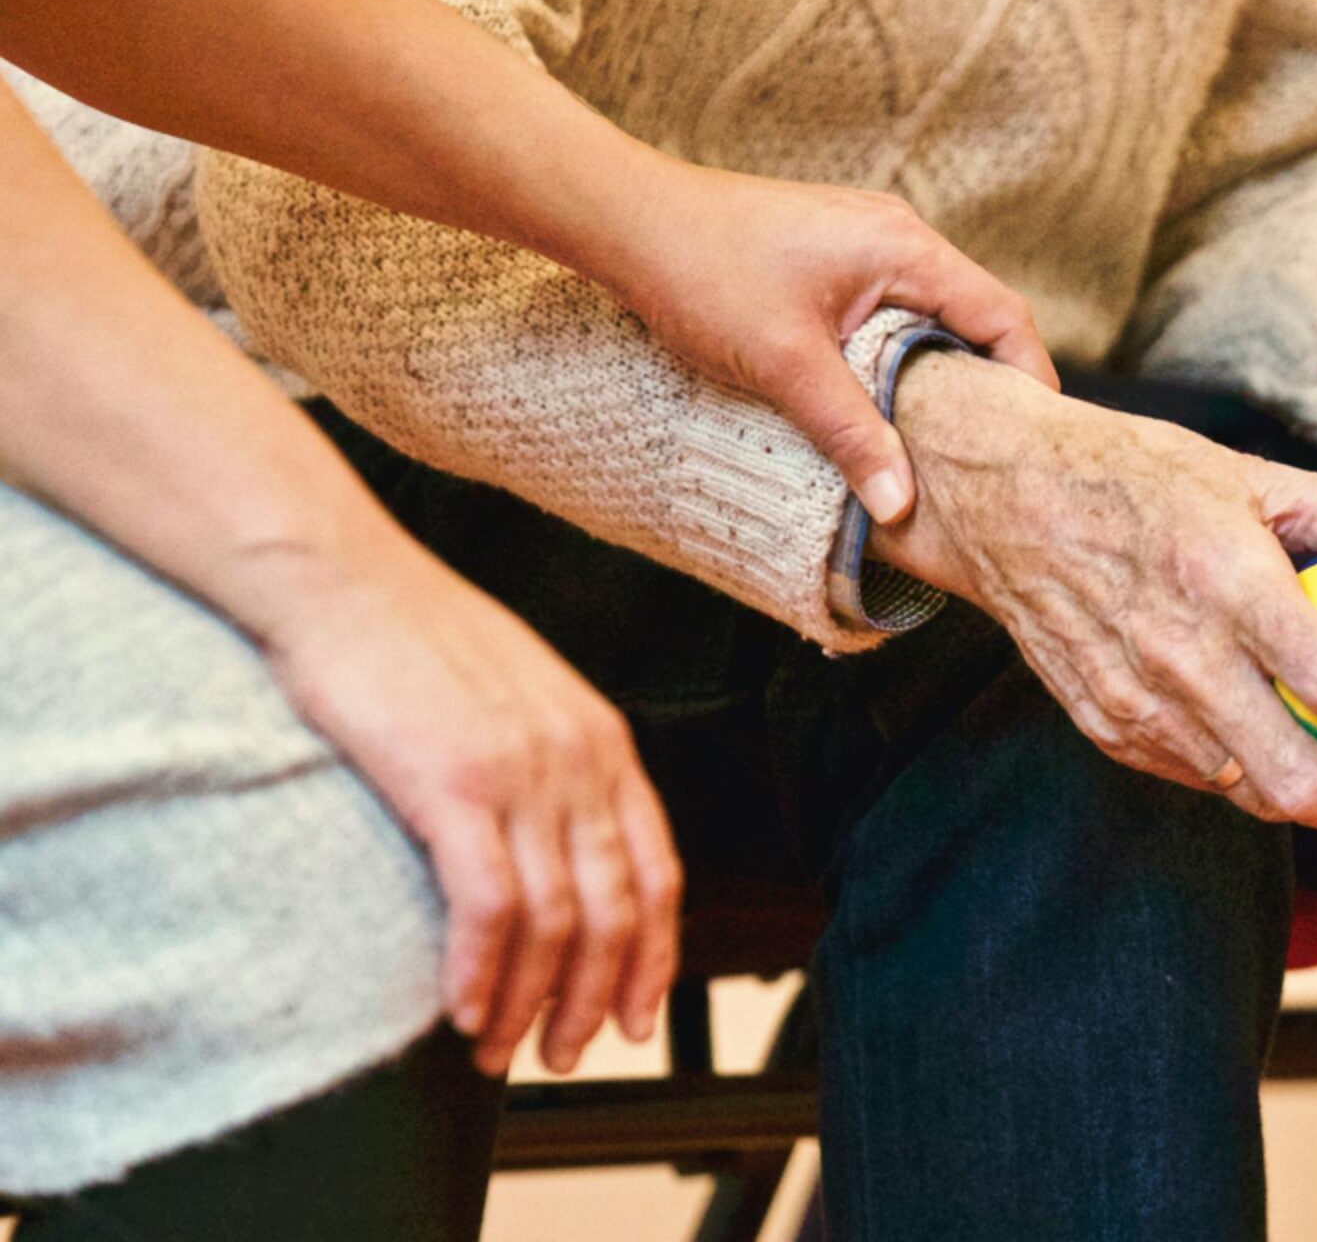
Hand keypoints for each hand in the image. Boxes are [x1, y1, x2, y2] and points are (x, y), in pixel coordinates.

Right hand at [245, 536, 682, 1076]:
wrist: (340, 579)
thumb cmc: (413, 637)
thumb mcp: (519, 695)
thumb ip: (553, 765)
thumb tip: (555, 847)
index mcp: (603, 741)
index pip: (659, 874)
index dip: (652, 958)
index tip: (633, 1017)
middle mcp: (579, 760)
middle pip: (615, 912)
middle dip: (592, 1001)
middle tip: (560, 1054)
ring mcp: (522, 772)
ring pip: (555, 922)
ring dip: (528, 1003)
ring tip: (497, 1050)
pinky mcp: (453, 783)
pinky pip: (489, 906)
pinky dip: (480, 972)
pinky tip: (461, 1009)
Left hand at [584, 162, 1058, 524]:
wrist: (626, 220)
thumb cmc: (703, 272)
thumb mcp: (785, 365)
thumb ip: (852, 434)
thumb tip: (902, 505)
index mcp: (905, 248)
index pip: (1002, 315)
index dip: (1029, 380)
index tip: (1034, 442)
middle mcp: (896, 237)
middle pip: (975, 317)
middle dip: (989, 387)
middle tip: (993, 457)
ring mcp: (864, 244)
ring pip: (930, 318)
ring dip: (938, 376)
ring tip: (942, 445)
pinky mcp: (833, 259)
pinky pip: (892, 314)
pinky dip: (900, 360)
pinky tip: (882, 407)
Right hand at [869, 351, 1316, 835]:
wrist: (1001, 496)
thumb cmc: (1139, 474)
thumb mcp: (1258, 475)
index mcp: (1226, 583)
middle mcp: (1177, 657)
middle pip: (1297, 781)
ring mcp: (1133, 703)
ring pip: (1248, 793)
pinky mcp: (1104, 726)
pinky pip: (1197, 776)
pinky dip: (1251, 775)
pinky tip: (1281, 746)